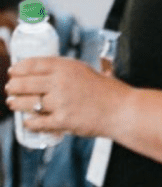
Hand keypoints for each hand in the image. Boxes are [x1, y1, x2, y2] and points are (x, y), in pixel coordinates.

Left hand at [6, 55, 126, 139]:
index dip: (18, 68)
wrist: (124, 111)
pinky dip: (29, 123)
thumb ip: (78, 70)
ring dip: (16, 104)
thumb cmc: (112, 92)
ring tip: (13, 103)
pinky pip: (37, 122)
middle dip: (13, 87)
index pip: (33, 64)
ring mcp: (60, 102)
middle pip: (25, 83)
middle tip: (10, 89)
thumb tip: (73, 67)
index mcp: (68, 67)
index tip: (13, 71)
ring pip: (27, 103)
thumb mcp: (94, 71)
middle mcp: (61, 82)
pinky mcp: (62, 121)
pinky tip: (27, 121)